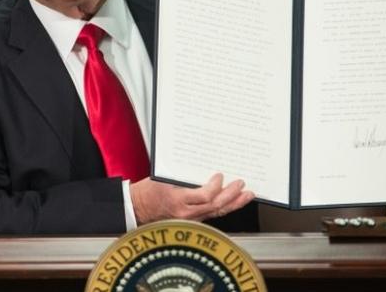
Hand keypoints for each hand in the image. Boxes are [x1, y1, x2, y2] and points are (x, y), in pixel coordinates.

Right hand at [130, 173, 254, 224]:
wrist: (138, 208)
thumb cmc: (149, 192)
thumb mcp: (163, 178)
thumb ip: (183, 175)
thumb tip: (202, 163)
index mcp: (178, 200)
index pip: (204, 196)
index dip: (215, 186)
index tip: (219, 175)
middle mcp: (186, 212)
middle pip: (216, 206)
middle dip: (232, 195)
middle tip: (241, 184)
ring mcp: (190, 219)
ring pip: (218, 212)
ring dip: (234, 203)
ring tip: (247, 195)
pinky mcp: (193, 221)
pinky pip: (213, 215)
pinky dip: (225, 207)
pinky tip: (234, 201)